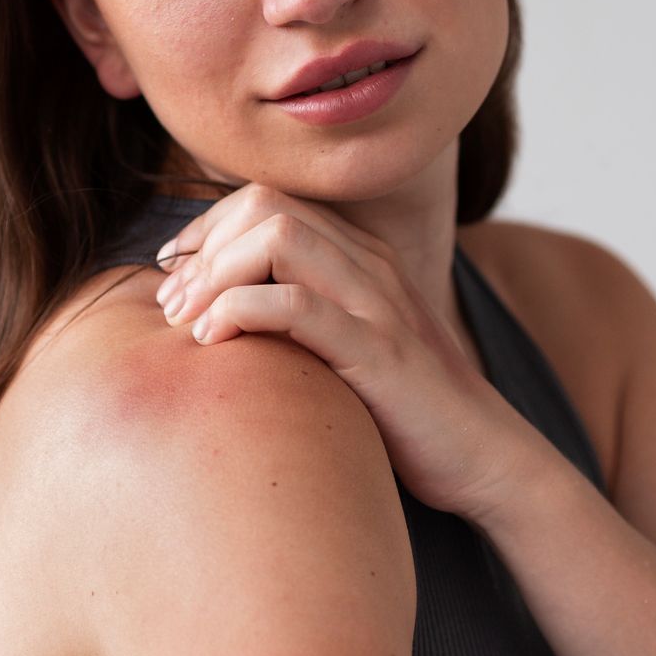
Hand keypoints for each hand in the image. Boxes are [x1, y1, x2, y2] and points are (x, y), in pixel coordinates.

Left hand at [151, 182, 556, 520]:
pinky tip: (213, 345)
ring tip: (186, 325)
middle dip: (202, 249)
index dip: (204, 231)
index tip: (173, 281)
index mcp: (358, 256)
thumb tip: (209, 315)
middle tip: (171, 307)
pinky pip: (297, 305)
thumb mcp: (341, 347)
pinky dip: (239, 313)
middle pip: (263, 205)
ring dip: (214, 275)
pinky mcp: (379, 352)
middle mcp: (367, 264)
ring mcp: (375, 304)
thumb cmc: (402, 411)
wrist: (484, 456)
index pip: (263, 199)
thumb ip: (295, 317)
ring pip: (277, 238)